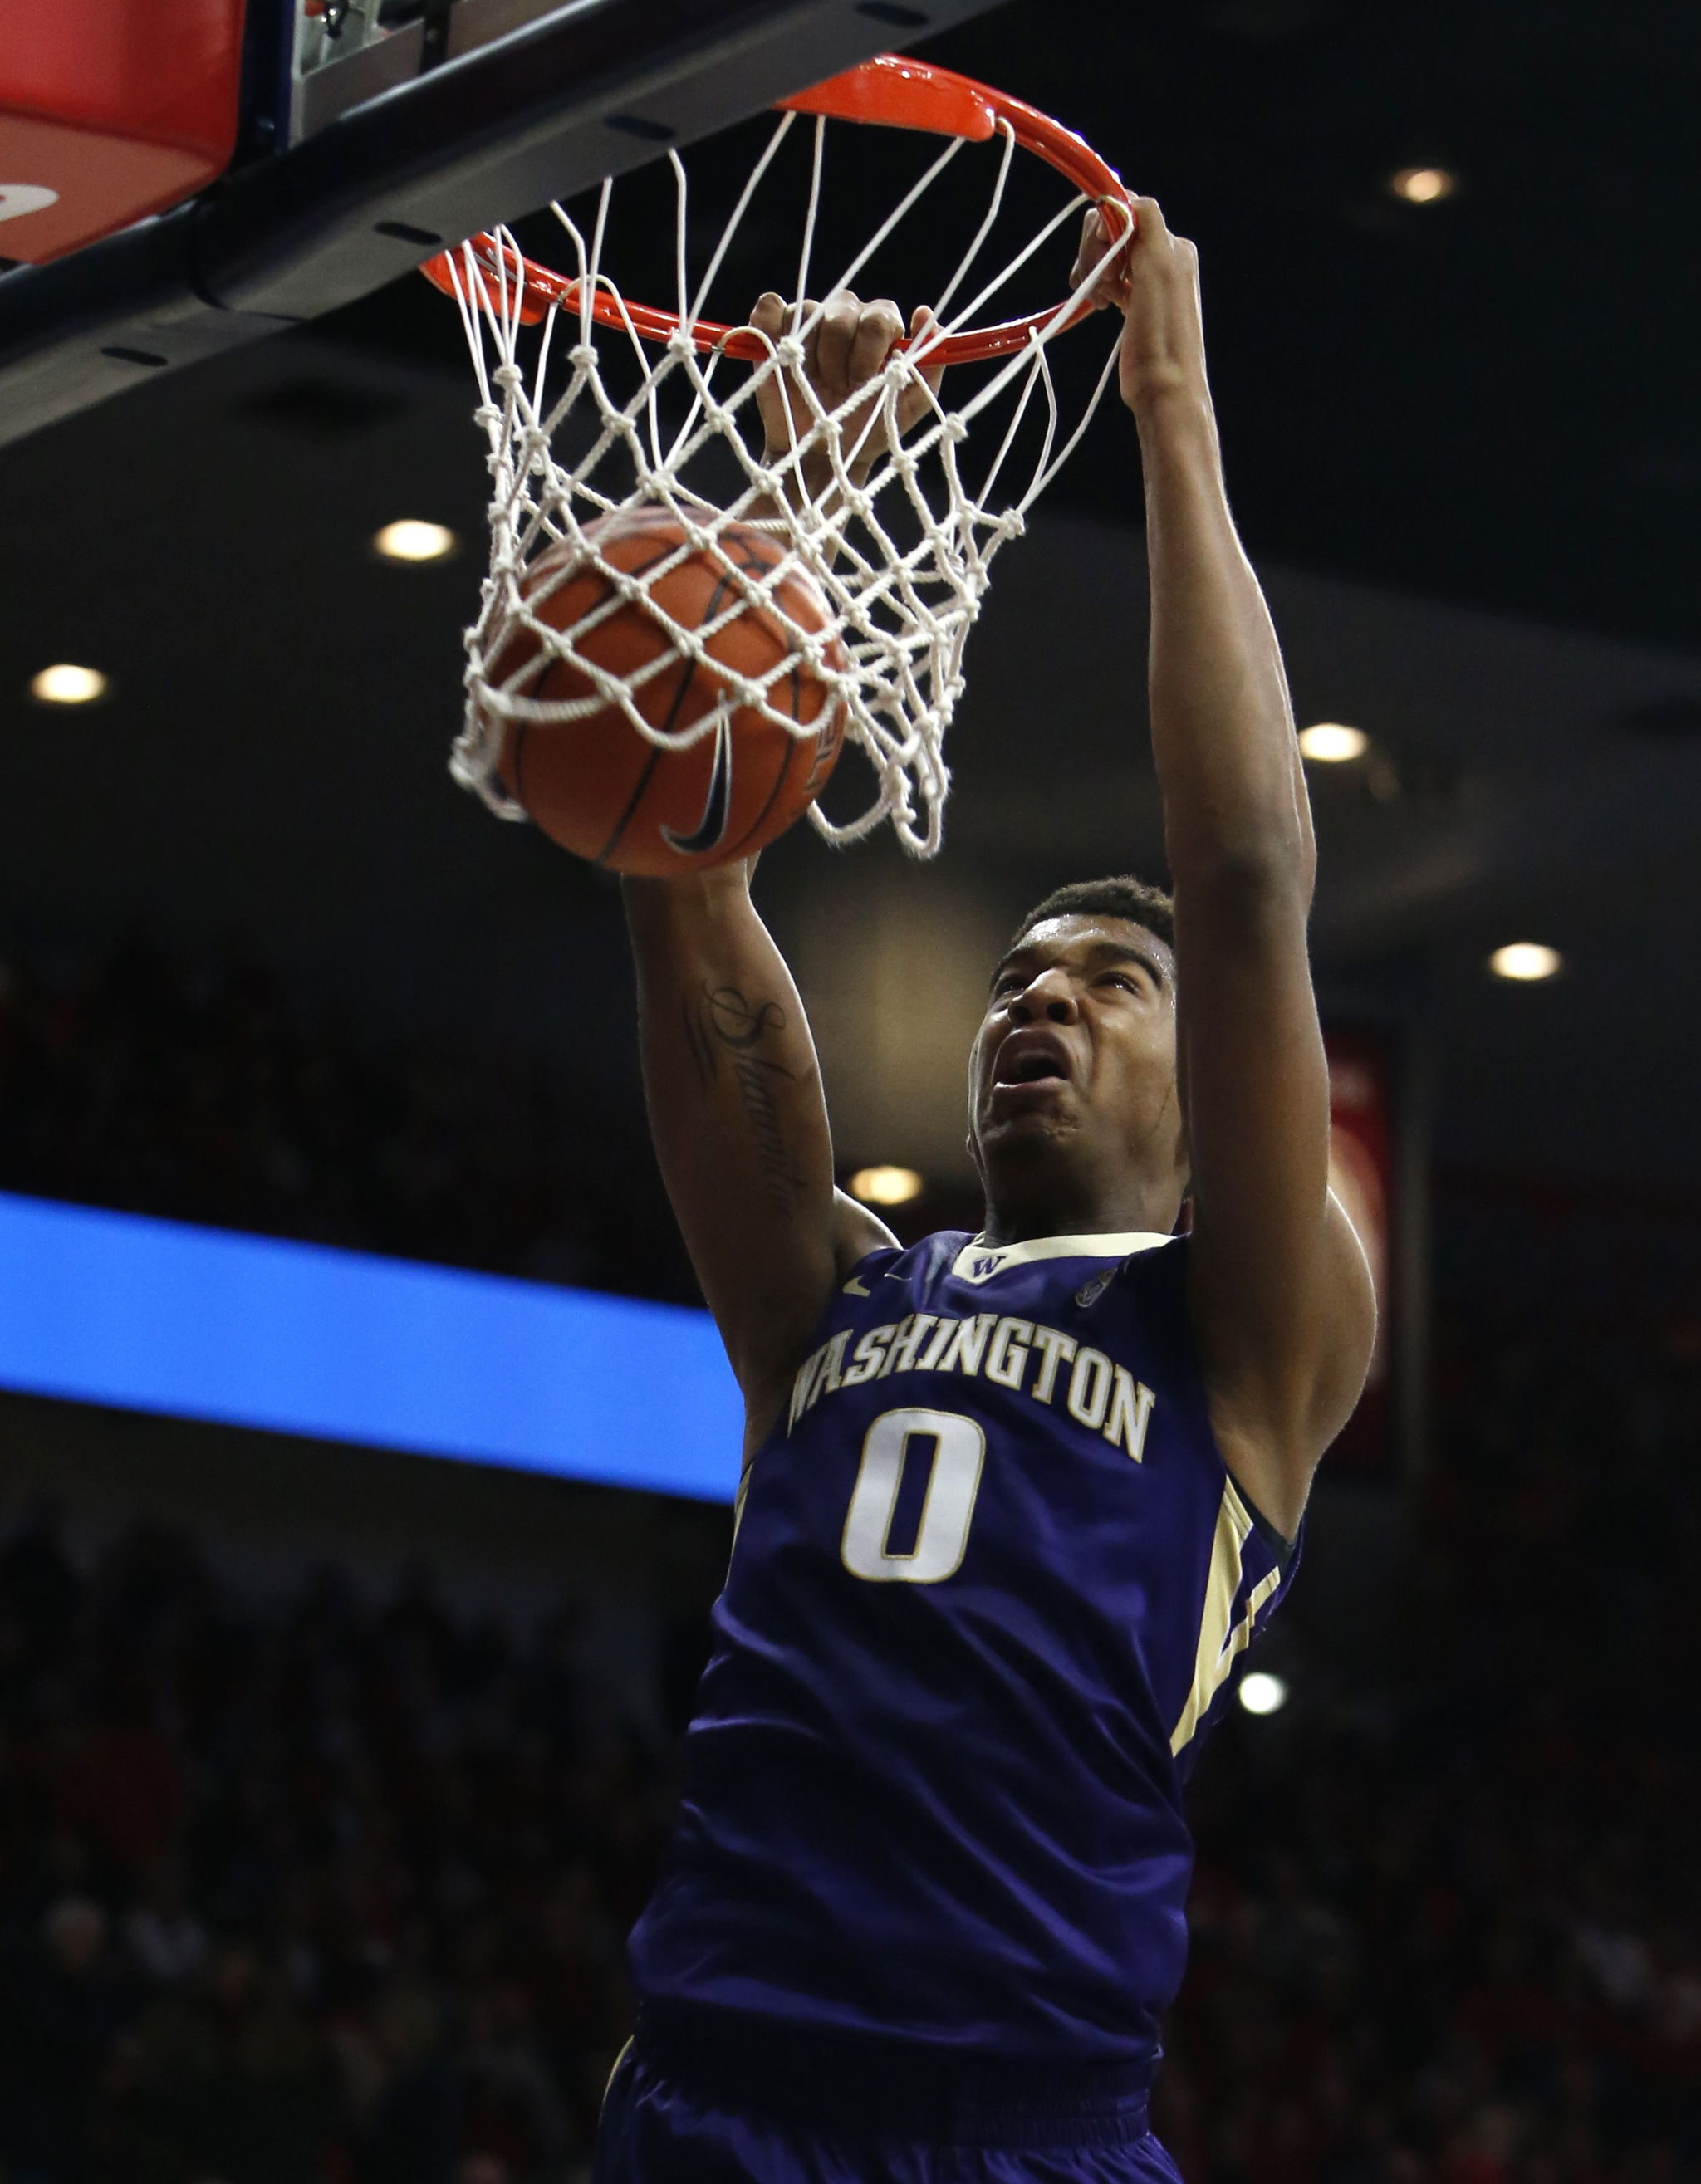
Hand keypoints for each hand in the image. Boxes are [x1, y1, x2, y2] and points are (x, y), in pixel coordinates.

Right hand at [747, 291, 943, 493]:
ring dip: (812, 355)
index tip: (865, 381)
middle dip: (841, 355)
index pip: (880, 315)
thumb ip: (929, 366)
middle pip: (843, 309)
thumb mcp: (908, 406)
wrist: (822, 458)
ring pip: (810, 310)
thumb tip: (926, 315)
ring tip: (815, 385)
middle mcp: (846, 316)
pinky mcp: (772, 331)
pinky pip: (772, 305)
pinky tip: (785, 358)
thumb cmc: (868, 431)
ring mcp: (808, 322)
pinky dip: (773, 326)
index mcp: (879, 327)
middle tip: (840, 388)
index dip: (871, 349)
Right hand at [1070, 196, 1208, 417]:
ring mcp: (1147, 279)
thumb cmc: (1162, 335)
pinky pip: (1108, 275)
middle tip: (1099, 288)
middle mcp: (1163, 255)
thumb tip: (1121, 194)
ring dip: (1094, 271)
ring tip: (1103, 301)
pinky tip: (1104, 305)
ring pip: (1106, 253)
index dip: (1103, 229)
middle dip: (1095, 252)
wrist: (1164, 388)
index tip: (1103, 263)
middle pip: (1112, 229)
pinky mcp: (1134, 302)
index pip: (1125, 208)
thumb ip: (1145, 222)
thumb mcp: (1159, 267)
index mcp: (1171, 243)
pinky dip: (1097, 285)